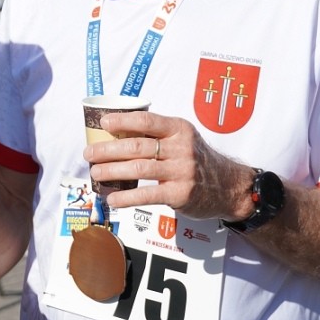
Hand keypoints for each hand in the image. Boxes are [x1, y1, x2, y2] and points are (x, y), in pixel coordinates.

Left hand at [85, 110, 253, 220]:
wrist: (229, 187)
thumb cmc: (198, 160)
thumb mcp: (183, 139)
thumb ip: (158, 134)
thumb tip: (116, 133)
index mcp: (179, 129)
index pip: (147, 120)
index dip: (122, 120)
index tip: (103, 123)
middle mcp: (182, 148)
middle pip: (137, 146)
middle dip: (108, 150)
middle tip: (89, 154)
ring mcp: (182, 171)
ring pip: (138, 168)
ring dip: (111, 171)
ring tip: (95, 174)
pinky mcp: (180, 194)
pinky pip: (147, 194)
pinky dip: (126, 197)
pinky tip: (112, 198)